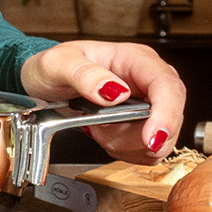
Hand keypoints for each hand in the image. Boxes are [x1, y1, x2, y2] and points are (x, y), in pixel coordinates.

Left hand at [20, 40, 186, 164]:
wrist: (43, 82)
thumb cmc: (52, 67)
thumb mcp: (57, 64)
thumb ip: (84, 74)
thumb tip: (114, 91)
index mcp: (135, 59)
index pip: (167, 86)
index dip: (166, 115)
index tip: (151, 138)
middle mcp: (148, 81)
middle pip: (169, 117)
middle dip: (136, 137)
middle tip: (102, 132)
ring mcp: (148, 103)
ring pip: (160, 139)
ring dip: (125, 144)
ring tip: (97, 127)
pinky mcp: (142, 124)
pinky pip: (148, 150)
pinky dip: (125, 151)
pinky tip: (104, 135)